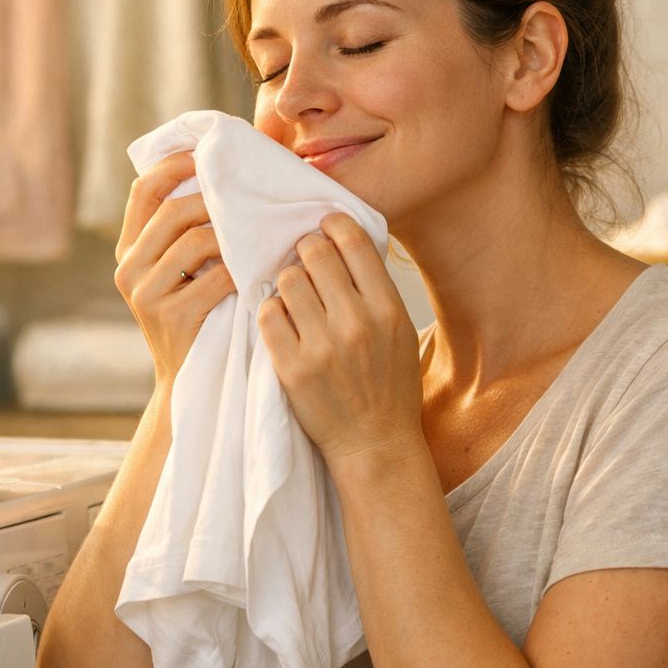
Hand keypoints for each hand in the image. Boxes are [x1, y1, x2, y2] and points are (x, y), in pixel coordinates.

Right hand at [114, 152, 236, 387]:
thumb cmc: (199, 318)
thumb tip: (220, 175)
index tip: (209, 154)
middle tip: (249, 198)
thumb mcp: (179, 273)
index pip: (144, 191)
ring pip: (196, 240)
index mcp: (127, 251)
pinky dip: (242, 271)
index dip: (176, 165)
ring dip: (233, 235)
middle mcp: (128, 269)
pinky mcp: (173, 317)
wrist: (191, 383)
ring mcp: (146, 295)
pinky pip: (217, 276)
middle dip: (215, 199)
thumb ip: (185, 232)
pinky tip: (259, 272)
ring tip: (258, 236)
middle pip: (173, 211)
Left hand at [257, 213, 423, 465]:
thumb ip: (374, 288)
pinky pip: (267, 315)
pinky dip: (271, 312)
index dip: (332, 223)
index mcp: (387, 308)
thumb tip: (342, 240)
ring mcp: (322, 346)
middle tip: (302, 261)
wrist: (375, 444)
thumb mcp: (400, 331)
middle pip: (314, 253)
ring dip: (286, 282)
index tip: (323, 225)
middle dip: (304, 250)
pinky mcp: (291, 368)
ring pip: (287, 280)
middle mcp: (356, 323)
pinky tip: (282, 322)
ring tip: (294, 297)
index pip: (352, 240)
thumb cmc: (388, 385)